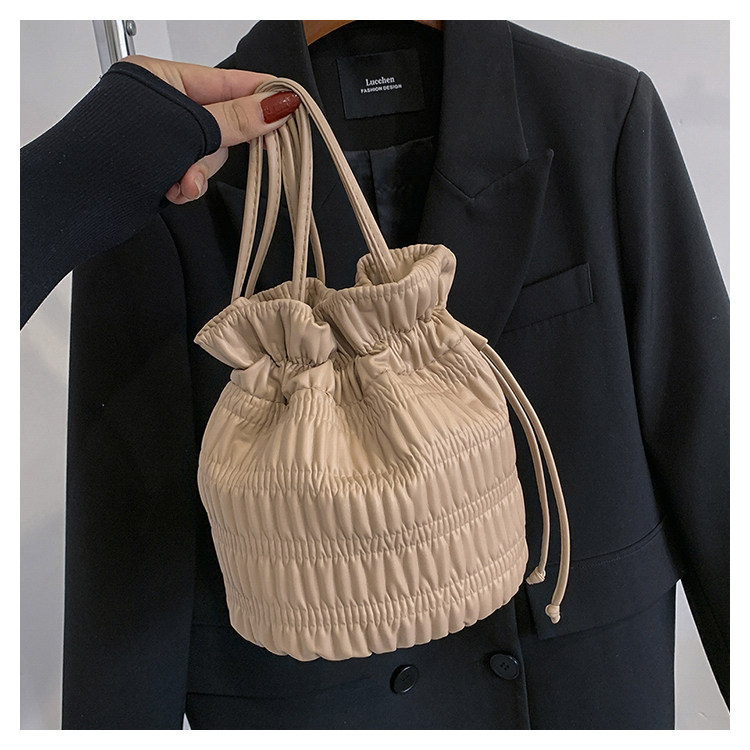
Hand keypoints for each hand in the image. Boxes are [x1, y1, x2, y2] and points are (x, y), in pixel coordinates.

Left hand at [121, 54, 300, 204]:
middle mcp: (160, 104)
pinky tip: (174, 190)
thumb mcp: (187, 129)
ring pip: (208, 154)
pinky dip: (187, 185)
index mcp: (160, 77)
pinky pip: (192, 174)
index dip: (258, 92)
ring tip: (182, 182)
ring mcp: (159, 137)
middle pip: (221, 122)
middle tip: (218, 154)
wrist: (76, 202)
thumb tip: (278, 104)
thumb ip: (236, 119)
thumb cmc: (118, 152)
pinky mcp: (158, 167)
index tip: (291, 101)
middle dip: (218, 147)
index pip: (223, 80)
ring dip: (199, 172)